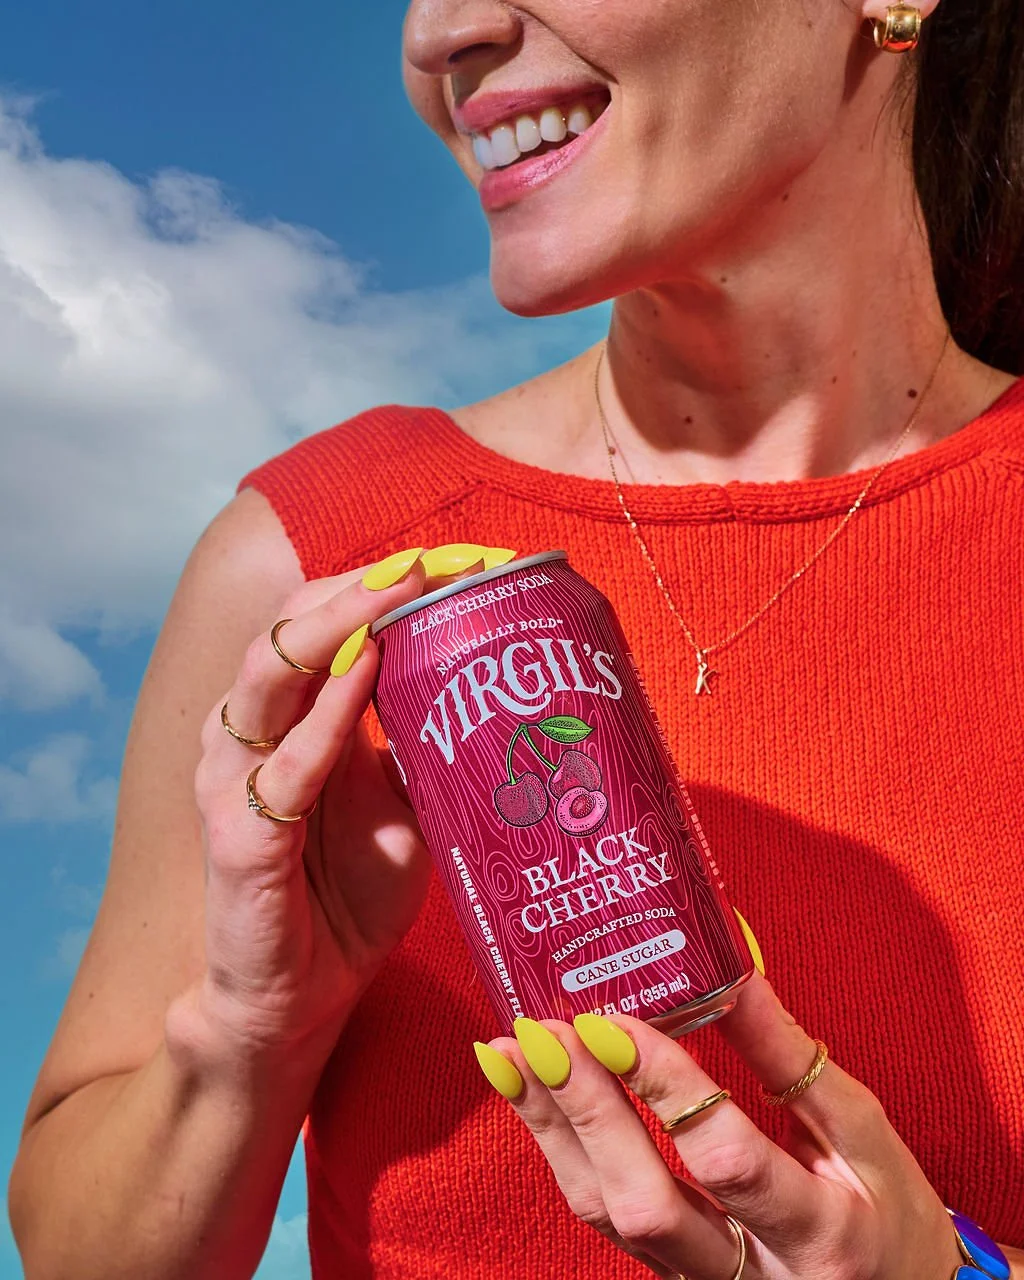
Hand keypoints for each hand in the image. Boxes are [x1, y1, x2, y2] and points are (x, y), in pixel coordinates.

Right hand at [179, 543, 508, 1067]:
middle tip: (427, 562)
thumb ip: (421, 747)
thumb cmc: (346, 898)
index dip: (373, 588)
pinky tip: (364, 675)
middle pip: (287, 632)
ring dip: (334, 627)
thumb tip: (496, 694)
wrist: (302, 999)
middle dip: (356, 589)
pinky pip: (283, 768)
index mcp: (289, 723)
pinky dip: (325, 719)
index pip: (318, 628)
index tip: (448, 562)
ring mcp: (235, 785)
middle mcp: (251, 738)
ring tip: (395, 592)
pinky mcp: (238, 842)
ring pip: (268, 678)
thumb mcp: (402, 808)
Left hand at [476, 973, 966, 1278]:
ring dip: (553, 1129)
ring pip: (610, 1218)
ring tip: (510, 1054)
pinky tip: (530, 1094)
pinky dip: (560, 1150)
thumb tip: (731, 960)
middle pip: (647, 1203)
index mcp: (821, 1233)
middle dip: (587, 1112)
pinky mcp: (669, 1276)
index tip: (612, 1021)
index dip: (664, 1088)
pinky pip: (603, 1218)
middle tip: (541, 1033)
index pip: (725, 1159)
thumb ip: (786, 1052)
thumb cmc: (887, 1209)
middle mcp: (755, 1276)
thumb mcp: (861, 1128)